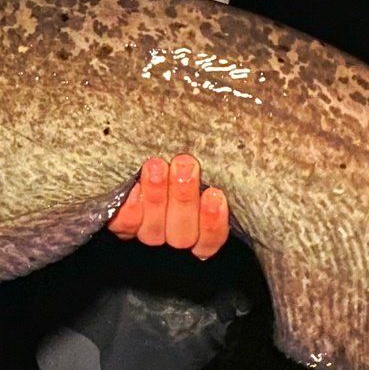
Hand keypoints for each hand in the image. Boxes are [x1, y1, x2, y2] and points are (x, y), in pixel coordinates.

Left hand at [107, 153, 227, 258]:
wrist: (140, 148)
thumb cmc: (186, 149)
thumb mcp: (210, 155)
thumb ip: (222, 159)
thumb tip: (246, 130)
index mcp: (203, 226)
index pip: (212, 239)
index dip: (213, 223)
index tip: (215, 194)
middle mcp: (177, 233)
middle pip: (182, 234)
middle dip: (183, 198)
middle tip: (185, 165)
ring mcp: (149, 231)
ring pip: (154, 231)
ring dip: (155, 198)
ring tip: (157, 166)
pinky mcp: (122, 223)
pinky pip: (124, 225)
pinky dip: (129, 208)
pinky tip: (131, 187)